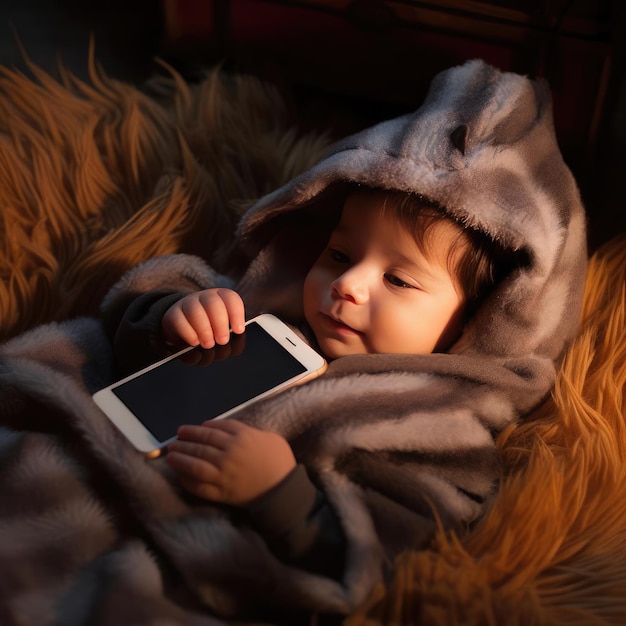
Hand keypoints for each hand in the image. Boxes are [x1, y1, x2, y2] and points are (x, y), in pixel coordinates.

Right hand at [162, 288, 244, 347]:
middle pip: (213, 304)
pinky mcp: (173, 314)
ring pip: (195, 311)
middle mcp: (205, 297)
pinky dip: (189, 334)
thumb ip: (229, 332)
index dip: (236, 314)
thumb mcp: (223, 328)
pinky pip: (179, 321)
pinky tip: (195, 342)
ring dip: (204, 330)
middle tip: (223, 341)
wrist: (183, 327)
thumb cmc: (210, 329)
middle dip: (220, 324)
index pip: (231, 299)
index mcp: (222, 297)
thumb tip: (233, 341)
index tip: (239, 330)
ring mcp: (187, 303)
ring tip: (209, 344)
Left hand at [166, 420, 296, 504]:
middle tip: (174, 440)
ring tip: (170, 455)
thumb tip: (230, 432)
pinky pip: (199, 485)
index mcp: (241, 437)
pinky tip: (179, 475)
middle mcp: (228, 453)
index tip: (189, 429)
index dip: (199, 428)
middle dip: (185, 440)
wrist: (283, 490)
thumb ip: (249, 431)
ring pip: (195, 463)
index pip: (214, 428)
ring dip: (180, 458)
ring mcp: (222, 473)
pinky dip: (187, 480)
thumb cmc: (280, 461)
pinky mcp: (220, 492)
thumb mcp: (270, 437)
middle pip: (201, 444)